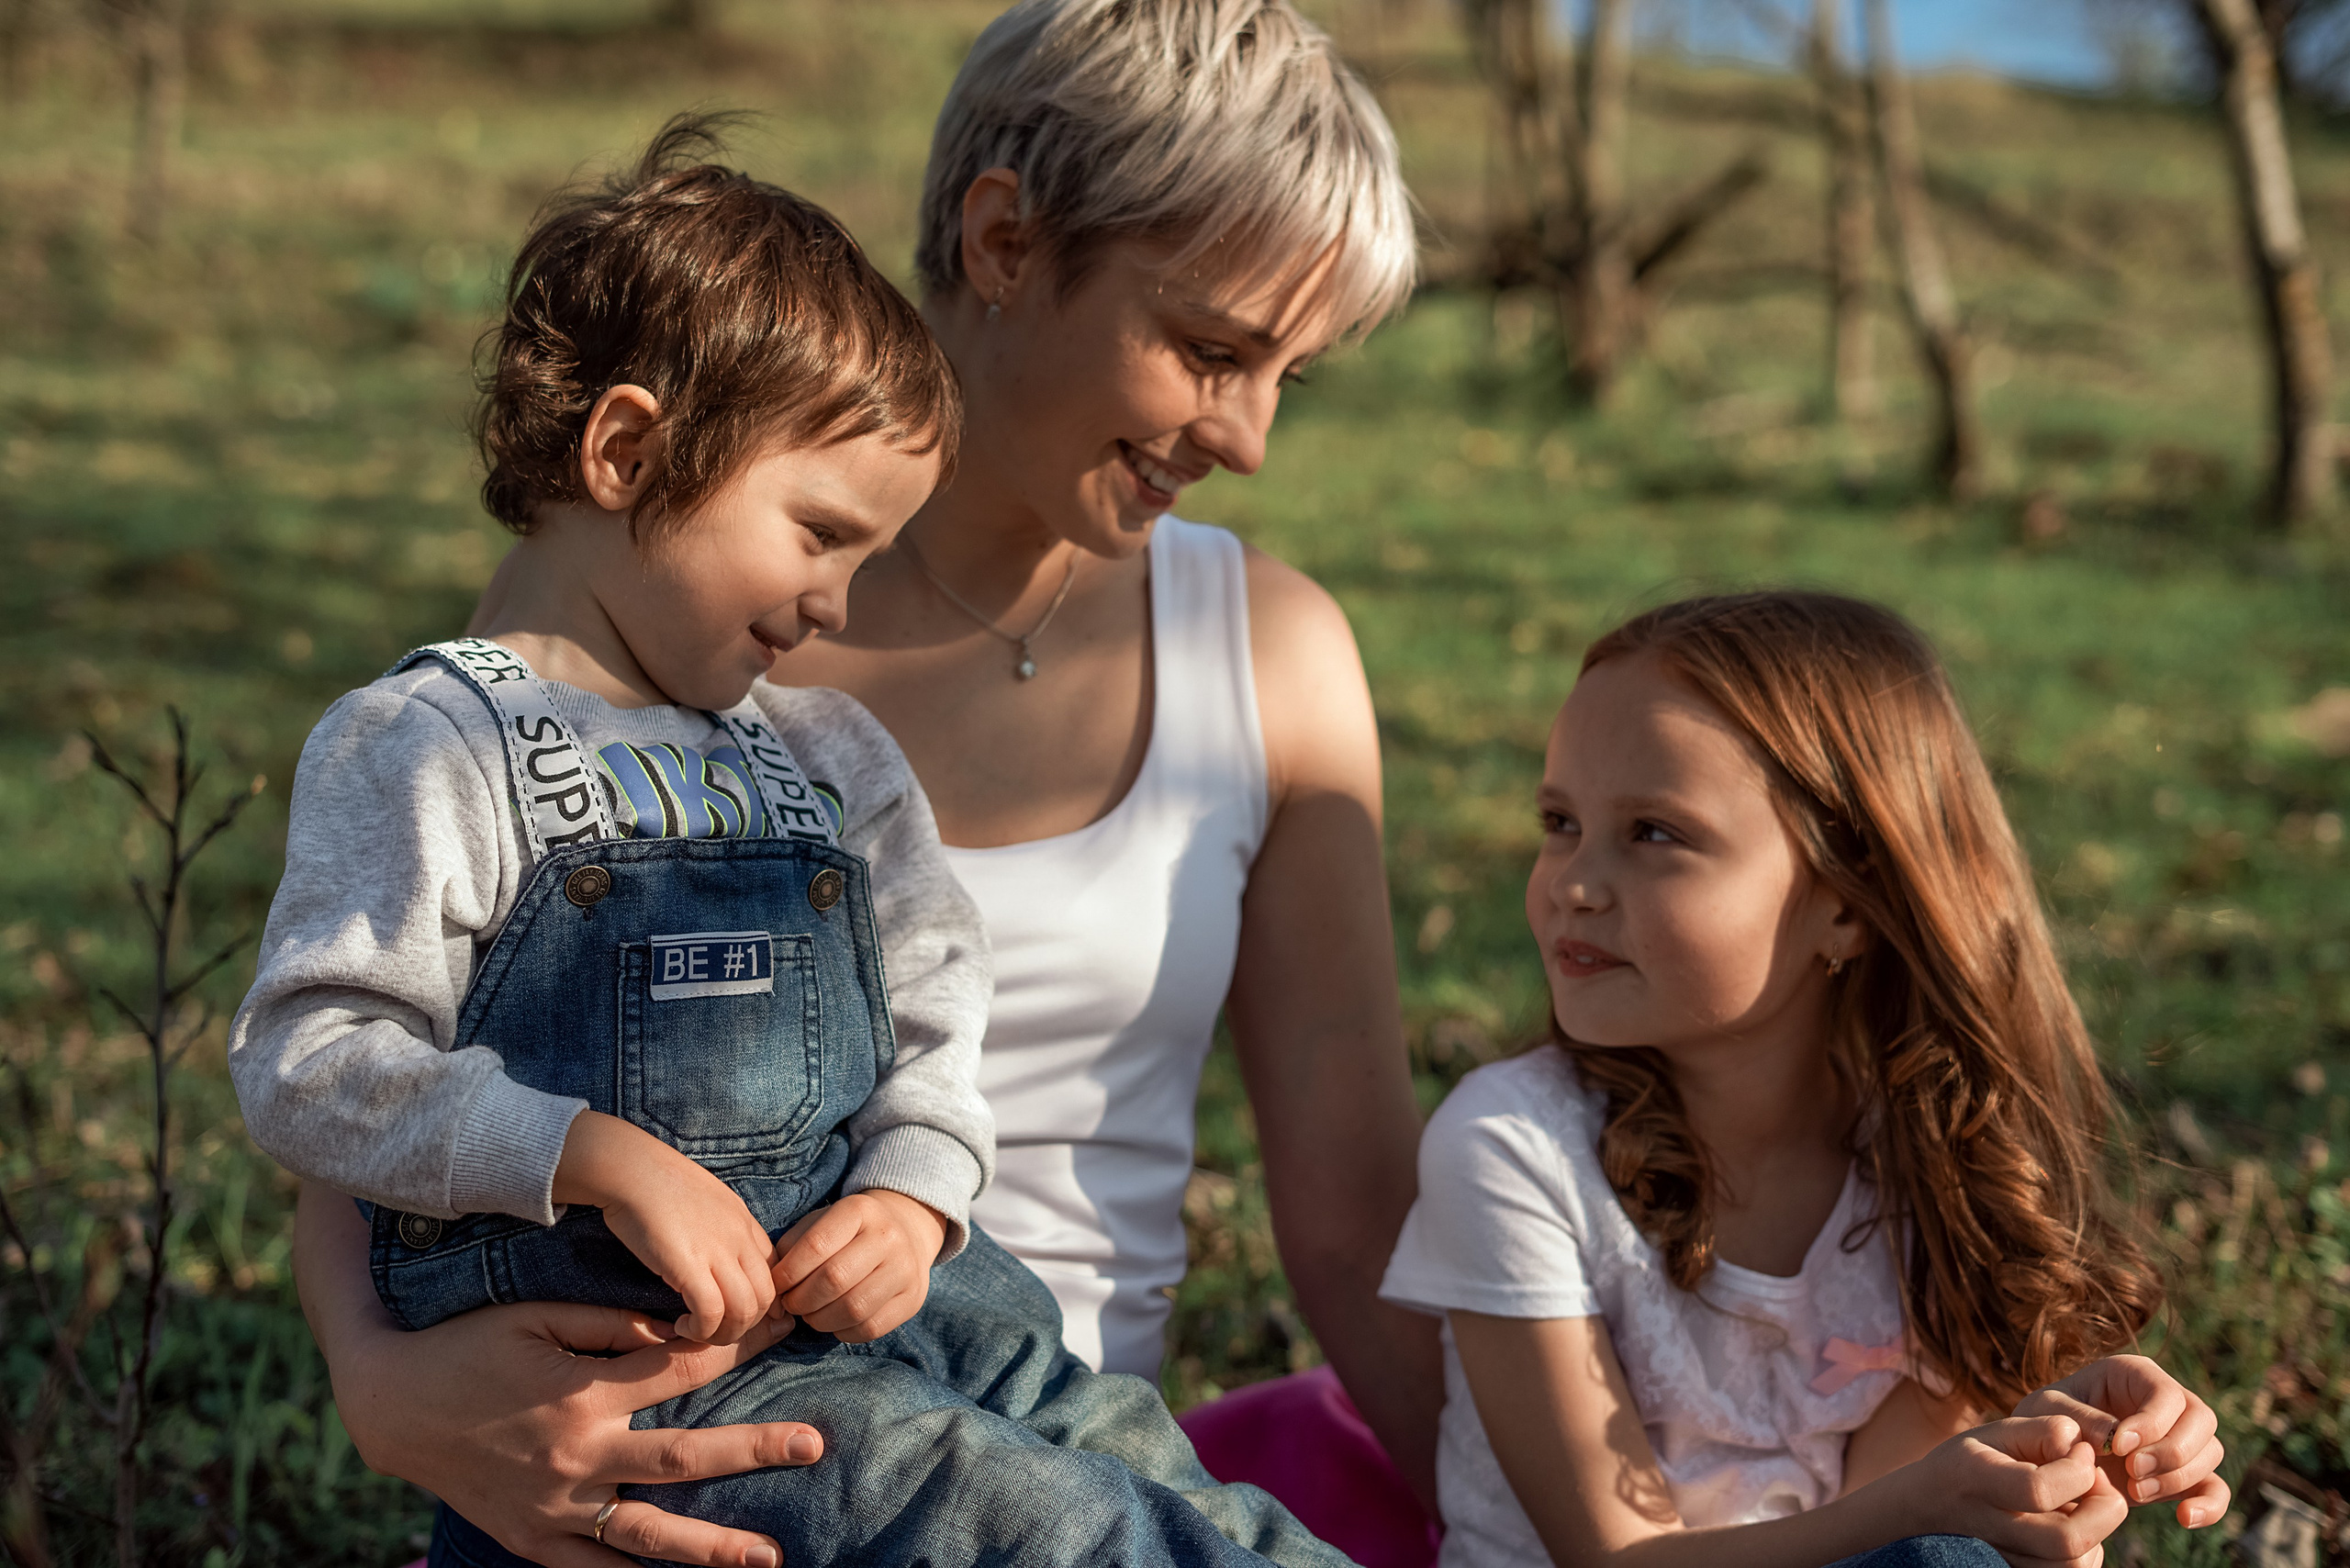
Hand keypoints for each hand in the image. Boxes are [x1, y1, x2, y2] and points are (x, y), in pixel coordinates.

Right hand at [295, 1181, 821, 1567]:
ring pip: (646, 1533)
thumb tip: (675, 1325)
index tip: (785, 1331)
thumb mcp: (534, 1314)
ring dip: (710, 1546)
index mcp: (581, 1394)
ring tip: (768, 1556)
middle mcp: (576, 1457)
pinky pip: (594, 1564)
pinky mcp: (530, 1539)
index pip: (680, 1370)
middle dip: (753, 1451)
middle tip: (812, 1444)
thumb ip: (608, 1321)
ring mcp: (553, 1507)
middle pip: (682, 1458)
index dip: (736, 1348)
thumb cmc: (466, 1346)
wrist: (389, 1406)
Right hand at [555, 1111, 777, 1343]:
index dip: (764, 1303)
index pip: (777, 1272)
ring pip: (746, 1311)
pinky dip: (701, 1330)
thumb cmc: (660, 1184)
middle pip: (767, 1298)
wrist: (631, 1169)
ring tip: (697, 1332)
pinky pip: (711, 1312)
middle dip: (746, 1326)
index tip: (739, 1317)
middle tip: (715, 1330)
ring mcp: (718, 1251)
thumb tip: (725, 1260)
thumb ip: (725, 1230)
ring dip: (724, 1334)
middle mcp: (740, 1238)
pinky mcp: (688, 1265)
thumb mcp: (710, 1202)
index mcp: (746, 1224)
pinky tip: (682, 1326)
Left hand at [770, 1189, 945, 1341]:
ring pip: (854, 1309)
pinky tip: (835, 1322)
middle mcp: (888, 1236)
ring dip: (820, 1320)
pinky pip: (871, 1328)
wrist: (906, 1231)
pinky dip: (844, 1331)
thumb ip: (792, 1246)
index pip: (816, 1246)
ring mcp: (906, 1269)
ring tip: (810, 1314)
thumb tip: (772, 1284)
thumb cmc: (847, 1232)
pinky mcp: (913, 1299)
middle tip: (791, 1304)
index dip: (788, 1273)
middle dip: (801, 1300)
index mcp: (859, 1210)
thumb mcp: (820, 1222)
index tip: (777, 1285)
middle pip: (834, 1280)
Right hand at [1896, 1415, 2126, 1567]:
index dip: (2078, 1469)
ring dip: (2098, 1530)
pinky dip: (2089, 1549)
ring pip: (2078, 1563)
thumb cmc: (1969, 1462)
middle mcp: (1992, 1528)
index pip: (2039, 1490)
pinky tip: (2070, 1522)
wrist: (1928, 1507)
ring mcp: (2008, 1559)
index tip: (2081, 1450)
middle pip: (2069, 1540)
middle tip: (2097, 1480)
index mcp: (1978, 1482)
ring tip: (2082, 1501)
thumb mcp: (1995, 1432)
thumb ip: (2042, 1429)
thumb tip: (2082, 1445)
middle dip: (2104, 1506)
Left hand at [2013, 1355, 2228, 1526]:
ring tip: (2134, 1491)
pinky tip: (2185, 1519)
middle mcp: (2165, 1400)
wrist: (2046, 1456)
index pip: (2166, 1393)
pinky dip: (2209, 1505)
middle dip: (2171, 1451)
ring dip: (2177, 1477)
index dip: (2152, 1423)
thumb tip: (2113, 1437)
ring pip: (2210, 1452)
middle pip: (2201, 1420)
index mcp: (2133, 1373)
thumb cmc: (2045, 1421)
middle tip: (2133, 1472)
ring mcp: (2178, 1436)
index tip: (2119, 1447)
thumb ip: (2078, 1418)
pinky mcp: (2181, 1472)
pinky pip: (2215, 1487)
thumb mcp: (2047, 1410)